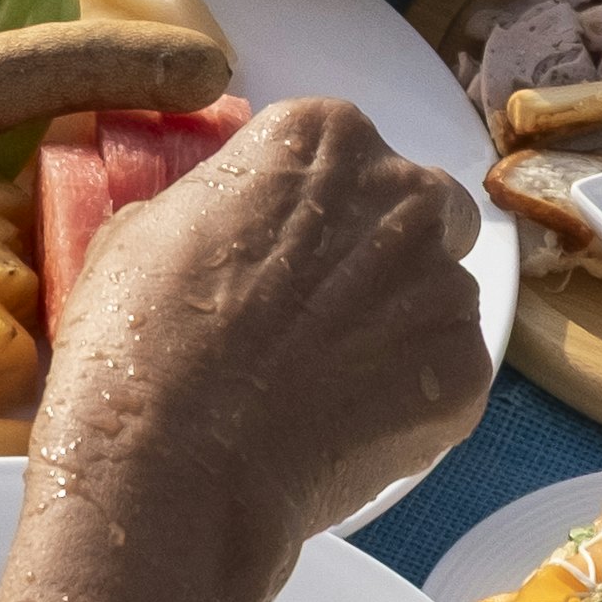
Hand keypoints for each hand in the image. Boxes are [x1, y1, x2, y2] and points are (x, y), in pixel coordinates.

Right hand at [26, 94, 487, 601]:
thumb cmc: (137, 335)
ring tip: (321, 382)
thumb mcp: (146, 227)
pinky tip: (340, 424)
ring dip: (395, 326)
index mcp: (323, 136)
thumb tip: (234, 223)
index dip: (309, 206)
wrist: (172, 464)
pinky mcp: (464, 372)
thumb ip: (219, 203)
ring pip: (436, 295)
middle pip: (418, 211)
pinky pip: (443, 374)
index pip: (341, 154)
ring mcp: (444, 286)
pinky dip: (405, 396)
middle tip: (316, 312)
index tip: (276, 251)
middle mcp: (404, 195)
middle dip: (380, 251)